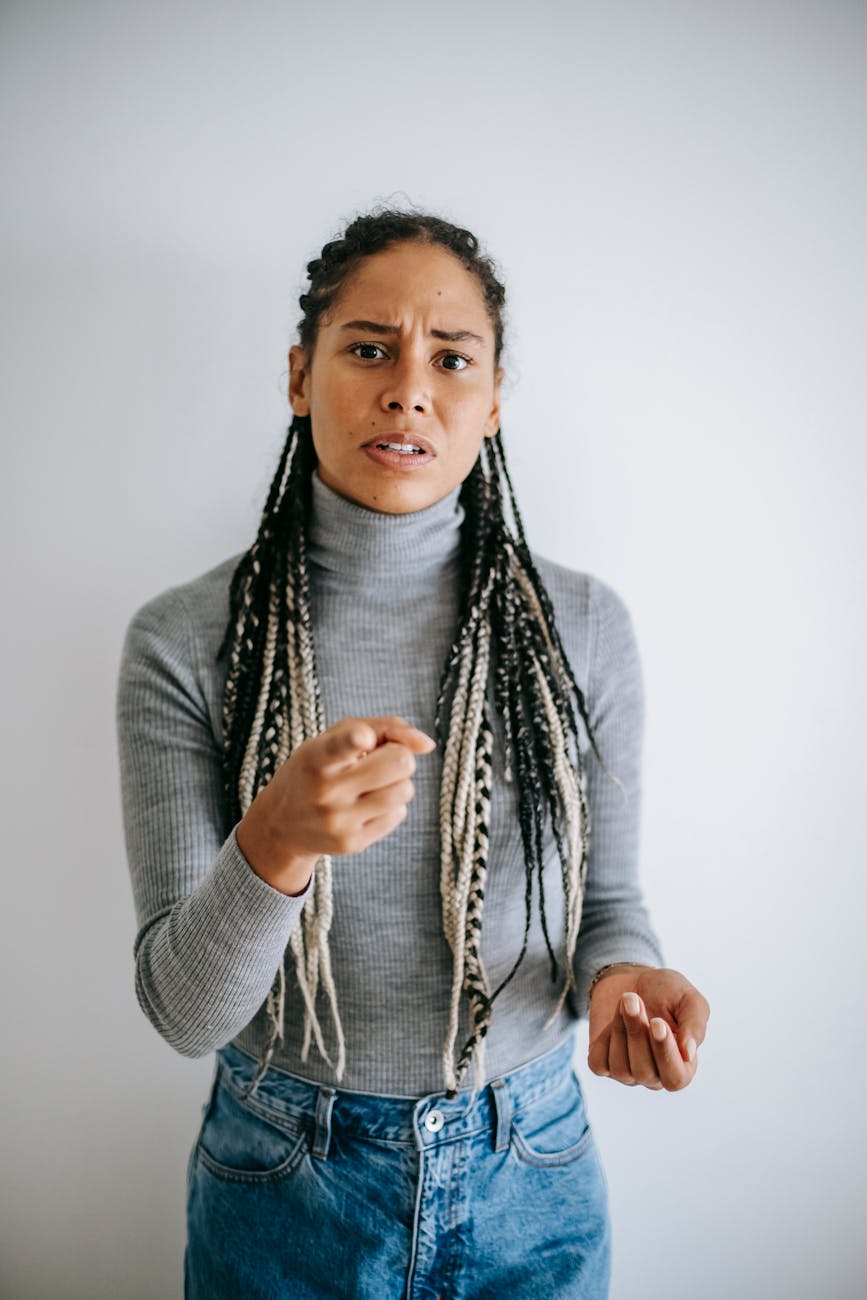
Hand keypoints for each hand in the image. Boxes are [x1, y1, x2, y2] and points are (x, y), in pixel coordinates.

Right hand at [236, 715, 435, 894]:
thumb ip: (383, 728)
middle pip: (399, 763)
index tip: (363, 737)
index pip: (340, 746)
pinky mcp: (352, 844)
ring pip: (405, 790)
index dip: (356, 739)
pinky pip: (398, 814)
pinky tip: (366, 805)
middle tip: (380, 759)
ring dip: (397, 782)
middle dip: (399, 756)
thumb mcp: (333, 737)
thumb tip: (428, 745)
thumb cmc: (317, 769)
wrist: (282, 824)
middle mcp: (325, 791)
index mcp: (316, 758)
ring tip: (371, 784)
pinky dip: (391, 805)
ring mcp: (339, 822)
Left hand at [587, 966, 709, 1091]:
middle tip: (634, 1001)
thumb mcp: (689, 1000)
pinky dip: (604, 1039)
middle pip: (645, 1072)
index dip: (665, 1053)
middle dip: (637, 1033)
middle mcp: (656, 1075)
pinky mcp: (604, 1063)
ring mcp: (629, 1073)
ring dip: (621, 1029)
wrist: (633, 978)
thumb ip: (695, 1025)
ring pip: (621, 1068)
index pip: (675, 1078)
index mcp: (683, 1064)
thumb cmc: (666, 992)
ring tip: (626, 1001)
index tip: (656, 1022)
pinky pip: (599, 1063)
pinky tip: (614, 1018)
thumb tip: (688, 1053)